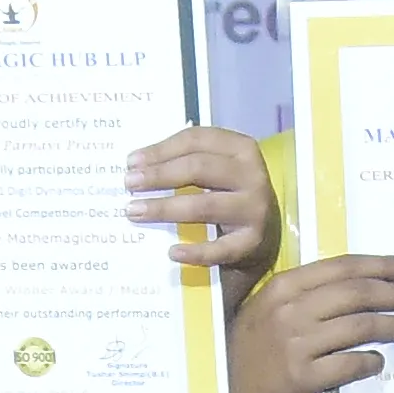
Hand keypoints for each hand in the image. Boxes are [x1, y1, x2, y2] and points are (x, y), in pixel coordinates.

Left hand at [127, 124, 280, 276]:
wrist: (264, 233)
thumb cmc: (228, 194)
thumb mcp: (216, 170)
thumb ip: (186, 161)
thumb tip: (137, 166)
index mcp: (241, 148)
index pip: (197, 140)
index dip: (161, 149)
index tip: (131, 161)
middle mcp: (253, 175)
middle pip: (199, 168)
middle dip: (159, 175)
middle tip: (129, 184)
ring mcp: (255, 209)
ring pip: (204, 205)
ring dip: (165, 208)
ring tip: (135, 211)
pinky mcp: (253, 241)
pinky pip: (220, 248)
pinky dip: (195, 252)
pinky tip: (172, 252)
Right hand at [229, 252, 393, 392]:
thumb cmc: (249, 347)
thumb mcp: (269, 307)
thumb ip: (308, 292)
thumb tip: (363, 283)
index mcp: (285, 286)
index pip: (344, 267)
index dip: (383, 266)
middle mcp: (291, 310)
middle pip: (359, 294)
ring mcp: (296, 344)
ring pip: (361, 327)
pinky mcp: (301, 378)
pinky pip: (350, 364)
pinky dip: (371, 362)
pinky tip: (378, 361)